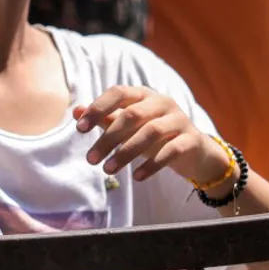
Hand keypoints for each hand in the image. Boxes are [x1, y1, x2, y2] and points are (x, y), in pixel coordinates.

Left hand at [74, 86, 230, 186]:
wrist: (193, 150)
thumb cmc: (152, 135)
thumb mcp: (127, 126)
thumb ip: (104, 117)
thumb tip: (75, 111)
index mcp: (143, 94)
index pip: (118, 92)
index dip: (98, 108)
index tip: (80, 129)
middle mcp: (163, 102)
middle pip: (132, 115)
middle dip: (108, 138)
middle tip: (90, 160)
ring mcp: (180, 119)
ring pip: (151, 132)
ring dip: (126, 153)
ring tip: (107, 170)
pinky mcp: (192, 139)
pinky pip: (171, 150)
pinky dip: (152, 164)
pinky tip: (136, 177)